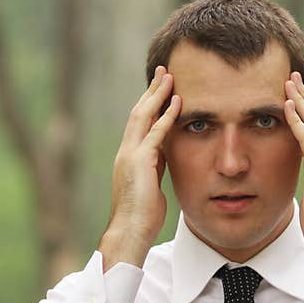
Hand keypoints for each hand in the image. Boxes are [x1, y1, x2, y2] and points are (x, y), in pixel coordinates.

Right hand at [99, 66, 180, 270]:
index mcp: (129, 157)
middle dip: (151, 91)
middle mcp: (126, 151)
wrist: (130, 231)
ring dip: (157, 95)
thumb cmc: (142, 216)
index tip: (161, 88)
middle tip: (163, 71)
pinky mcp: (139, 163)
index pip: (140, 123)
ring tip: (169, 77)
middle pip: (138, 112)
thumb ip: (156, 167)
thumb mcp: (151, 185)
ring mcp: (130, 155)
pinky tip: (177, 102)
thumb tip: (165, 157)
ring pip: (143, 116)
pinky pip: (155, 133)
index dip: (150, 104)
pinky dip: (166, 116)